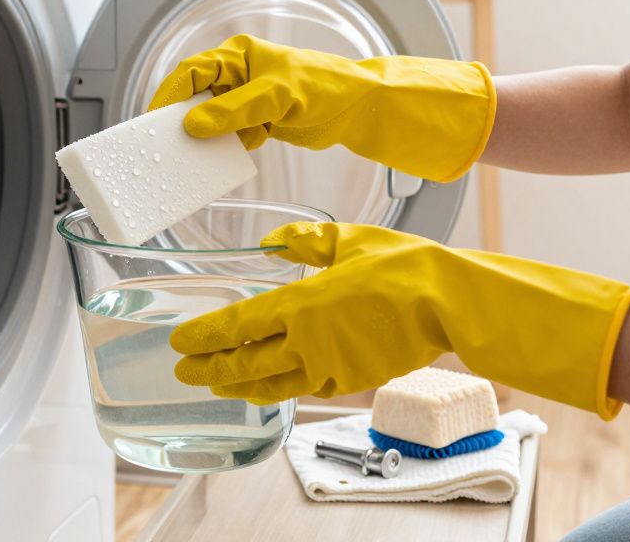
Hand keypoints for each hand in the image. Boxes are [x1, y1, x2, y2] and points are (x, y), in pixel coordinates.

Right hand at [147, 34, 495, 181]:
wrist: (359, 108)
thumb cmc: (324, 86)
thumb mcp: (276, 96)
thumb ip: (234, 111)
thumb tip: (194, 125)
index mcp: (238, 55)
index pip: (190, 71)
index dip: (168, 95)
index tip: (152, 120)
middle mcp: (237, 75)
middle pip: (195, 97)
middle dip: (180, 120)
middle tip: (164, 144)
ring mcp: (246, 100)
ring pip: (210, 120)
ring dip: (203, 139)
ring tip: (189, 160)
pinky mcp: (257, 123)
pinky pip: (229, 137)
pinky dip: (224, 150)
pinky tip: (220, 164)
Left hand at [170, 222, 629, 418]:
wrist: (448, 302)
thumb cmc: (404, 266)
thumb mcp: (348, 238)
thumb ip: (305, 240)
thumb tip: (275, 240)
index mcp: (301, 303)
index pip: (237, 325)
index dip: (204, 337)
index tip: (181, 343)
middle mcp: (308, 341)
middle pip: (244, 362)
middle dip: (209, 369)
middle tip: (185, 373)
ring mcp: (330, 366)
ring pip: (272, 384)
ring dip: (240, 386)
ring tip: (220, 386)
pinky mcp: (352, 380)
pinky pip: (306, 389)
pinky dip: (282, 390)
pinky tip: (272, 387)